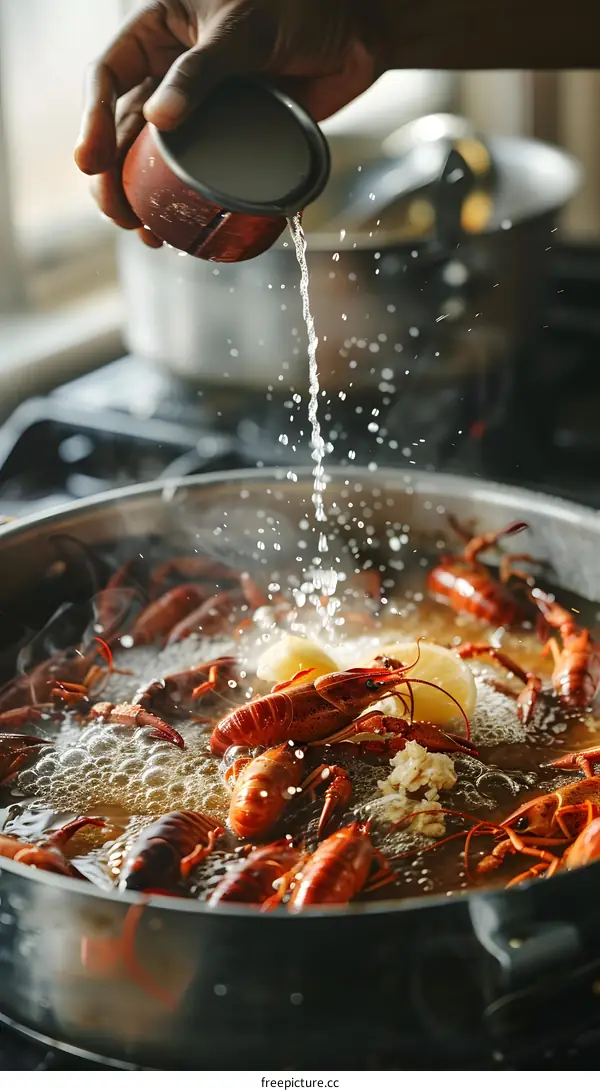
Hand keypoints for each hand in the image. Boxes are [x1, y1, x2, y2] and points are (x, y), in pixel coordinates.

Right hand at [74, 0, 385, 247]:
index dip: (94, 119)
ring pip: (157, 157)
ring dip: (145, 196)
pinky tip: (182, 226)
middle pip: (125, 128)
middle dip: (114, 176)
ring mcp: (201, 106)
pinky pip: (201, 171)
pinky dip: (189, 200)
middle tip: (119, 214)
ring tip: (145, 232)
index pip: (109, 75)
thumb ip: (202, 71)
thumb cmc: (300, 7)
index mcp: (160, 29)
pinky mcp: (230, 136)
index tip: (90, 161)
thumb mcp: (243, 30)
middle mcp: (172, 70)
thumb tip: (160, 118)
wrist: (359, 30)